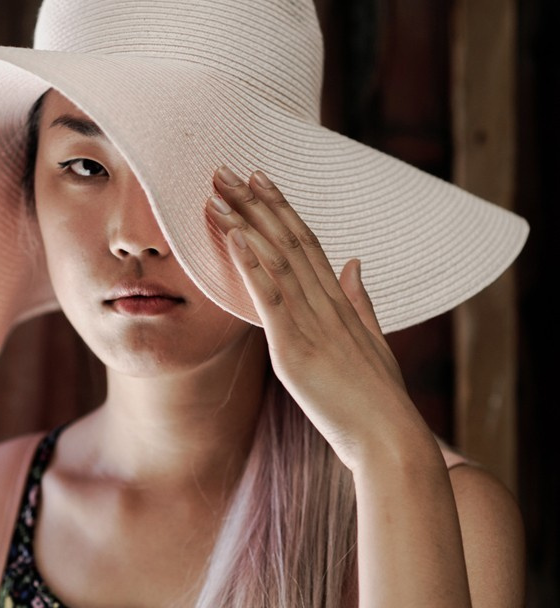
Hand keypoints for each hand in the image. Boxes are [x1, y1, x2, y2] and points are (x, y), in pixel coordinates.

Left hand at [205, 165, 426, 471]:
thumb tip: (354, 262)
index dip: (282, 209)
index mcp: (341, 305)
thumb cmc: (379, 402)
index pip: (308, 244)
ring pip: (277, 259)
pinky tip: (234, 236)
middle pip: (289, 241)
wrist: (390, 439)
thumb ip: (361, 301)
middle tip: (227, 168)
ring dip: (245, 221)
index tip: (261, 179)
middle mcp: (327, 305)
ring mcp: (313, 324)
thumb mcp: (372, 343)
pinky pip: (272, 298)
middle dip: (256, 203)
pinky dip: (251, 263)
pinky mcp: (297, 349)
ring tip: (217, 191)